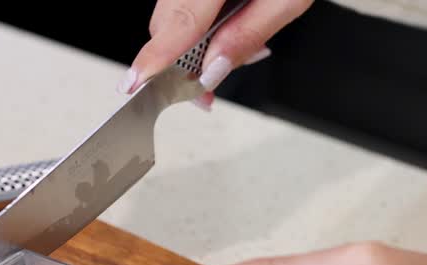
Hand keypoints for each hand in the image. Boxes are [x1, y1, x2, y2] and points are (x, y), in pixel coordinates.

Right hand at [119, 0, 311, 108]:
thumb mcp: (287, 0)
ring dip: (192, 44)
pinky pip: (186, 1)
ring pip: (173, 13)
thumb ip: (247, 35)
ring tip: (228, 55)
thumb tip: (212, 70)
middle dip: (182, 60)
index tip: (138, 82)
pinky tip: (229, 26)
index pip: (180, 20)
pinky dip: (200, 23)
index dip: (157, 57)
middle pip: (168, 20)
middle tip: (205, 92)